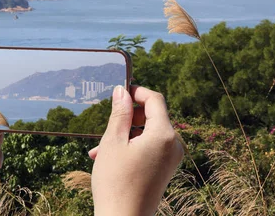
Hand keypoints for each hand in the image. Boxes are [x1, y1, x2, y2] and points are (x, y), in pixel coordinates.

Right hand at [89, 85, 183, 215]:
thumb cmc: (116, 183)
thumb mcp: (113, 142)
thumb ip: (119, 112)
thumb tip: (122, 91)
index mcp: (165, 134)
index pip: (155, 99)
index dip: (137, 91)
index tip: (119, 92)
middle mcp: (174, 144)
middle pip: (153, 116)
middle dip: (128, 117)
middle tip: (107, 123)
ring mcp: (171, 158)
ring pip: (148, 133)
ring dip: (125, 134)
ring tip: (99, 148)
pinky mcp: (165, 169)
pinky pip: (150, 148)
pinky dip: (132, 147)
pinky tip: (108, 157)